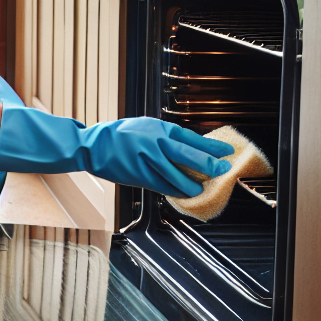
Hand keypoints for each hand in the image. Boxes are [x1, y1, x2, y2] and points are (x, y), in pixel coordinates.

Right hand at [0, 108, 233, 198]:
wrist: (93, 146)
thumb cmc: (120, 134)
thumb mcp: (145, 126)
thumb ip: (165, 136)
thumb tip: (190, 147)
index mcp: (158, 128)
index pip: (191, 138)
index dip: (211, 146)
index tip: (227, 152)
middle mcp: (154, 144)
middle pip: (189, 157)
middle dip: (209, 165)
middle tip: (223, 171)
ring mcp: (146, 161)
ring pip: (177, 176)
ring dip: (192, 184)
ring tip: (201, 189)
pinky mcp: (138, 176)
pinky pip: (162, 186)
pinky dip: (174, 190)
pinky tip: (182, 193)